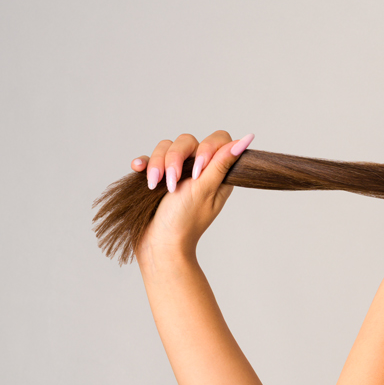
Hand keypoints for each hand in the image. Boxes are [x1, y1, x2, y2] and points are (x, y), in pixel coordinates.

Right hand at [129, 130, 253, 260]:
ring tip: (155, 185)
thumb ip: (221, 163)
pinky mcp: (157, 177)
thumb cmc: (185, 221)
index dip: (207, 148)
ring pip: (166, 147)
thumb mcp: (205, 190)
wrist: (159, 244)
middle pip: (188, 141)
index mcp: (217, 174)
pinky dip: (144, 162)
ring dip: (157, 164)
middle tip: (172, 184)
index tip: (199, 169)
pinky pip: (149, 158)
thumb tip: (245, 141)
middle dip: (176, 159)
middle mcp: (198, 170)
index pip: (218, 140)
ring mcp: (177, 172)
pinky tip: (138, 169)